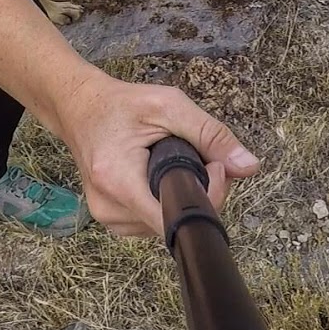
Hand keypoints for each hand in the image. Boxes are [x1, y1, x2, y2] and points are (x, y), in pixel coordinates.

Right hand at [54, 72, 259, 237]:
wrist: (79, 107)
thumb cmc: (121, 104)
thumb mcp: (169, 106)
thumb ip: (210, 135)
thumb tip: (249, 166)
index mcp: (119, 181)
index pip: (174, 218)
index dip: (206, 197)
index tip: (214, 165)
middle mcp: (109, 210)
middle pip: (174, 222)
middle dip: (200, 193)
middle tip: (203, 158)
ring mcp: (108, 219)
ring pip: (166, 225)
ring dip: (183, 198)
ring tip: (178, 163)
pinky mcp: (111, 221)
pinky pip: (152, 223)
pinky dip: (165, 202)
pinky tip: (163, 177)